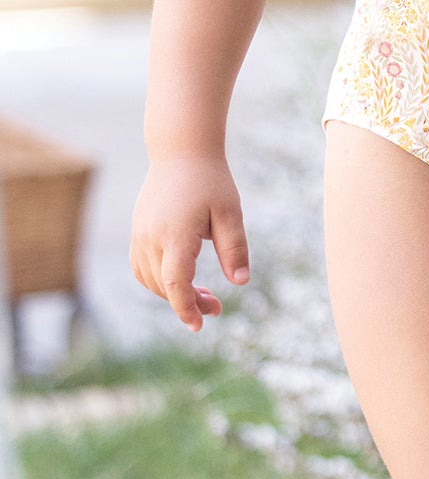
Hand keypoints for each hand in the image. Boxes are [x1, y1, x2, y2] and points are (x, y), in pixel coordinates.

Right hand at [130, 154, 249, 332]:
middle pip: (164, 286)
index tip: (199, 325)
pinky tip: (180, 279)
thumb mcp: (230, 213)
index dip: (186, 308)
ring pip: (150, 280)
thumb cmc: (210, 181)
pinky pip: (141, 267)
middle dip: (188, 303)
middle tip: (216, 307)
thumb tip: (241, 282)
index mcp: (176, 235)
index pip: (175, 283)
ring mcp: (140, 235)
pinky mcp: (137, 232)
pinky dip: (158, 281)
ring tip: (203, 294)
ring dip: (172, 294)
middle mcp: (152, 238)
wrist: (180, 152)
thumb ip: (235, 248)